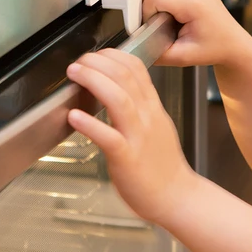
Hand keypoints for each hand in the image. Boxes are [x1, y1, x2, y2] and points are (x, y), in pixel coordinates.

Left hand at [66, 49, 201, 225]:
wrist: (177, 197)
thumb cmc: (162, 167)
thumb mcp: (157, 127)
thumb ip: (140, 107)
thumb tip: (117, 90)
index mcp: (153, 108)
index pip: (137, 69)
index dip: (113, 56)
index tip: (95, 55)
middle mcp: (147, 117)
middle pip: (125, 77)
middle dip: (98, 62)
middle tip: (79, 61)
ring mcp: (138, 137)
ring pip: (118, 99)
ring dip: (93, 81)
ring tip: (75, 73)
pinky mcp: (128, 159)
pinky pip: (109, 137)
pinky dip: (90, 124)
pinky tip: (74, 116)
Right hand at [142, 0, 251, 68]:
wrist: (232, 43)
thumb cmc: (215, 48)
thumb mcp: (182, 57)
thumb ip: (156, 53)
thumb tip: (137, 46)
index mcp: (193, 3)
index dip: (146, 14)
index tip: (151, 28)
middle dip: (152, 10)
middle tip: (163, 28)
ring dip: (158, 4)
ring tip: (171, 21)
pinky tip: (176, 13)